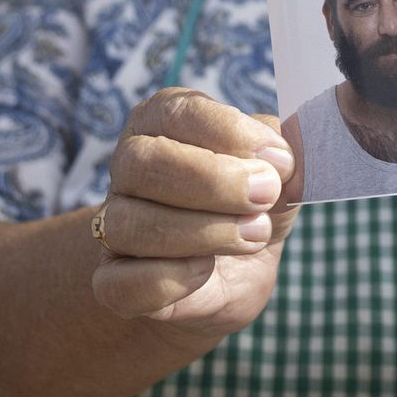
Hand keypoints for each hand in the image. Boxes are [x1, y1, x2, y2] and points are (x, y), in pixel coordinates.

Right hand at [90, 87, 298, 336]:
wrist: (238, 272)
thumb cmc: (254, 203)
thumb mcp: (279, 171)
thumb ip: (283, 155)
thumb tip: (283, 160)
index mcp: (163, 121)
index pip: (177, 112)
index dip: (228, 132)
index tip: (278, 159)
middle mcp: (129, 167)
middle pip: (143, 163)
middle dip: (214, 181)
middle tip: (266, 195)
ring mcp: (113, 226)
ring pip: (131, 224)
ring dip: (204, 232)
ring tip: (256, 234)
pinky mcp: (113, 281)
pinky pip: (121, 283)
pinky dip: (168, 279)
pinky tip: (206, 270)